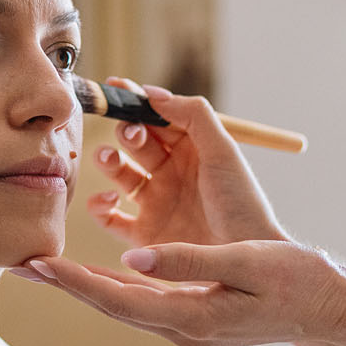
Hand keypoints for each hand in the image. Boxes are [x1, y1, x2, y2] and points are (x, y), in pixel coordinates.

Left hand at [21, 82, 345, 345]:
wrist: (327, 308)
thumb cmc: (293, 281)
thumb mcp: (244, 263)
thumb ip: (188, 262)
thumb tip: (133, 257)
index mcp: (190, 317)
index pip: (117, 298)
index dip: (74, 281)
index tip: (37, 263)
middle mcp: (180, 327)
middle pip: (108, 303)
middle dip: (63, 284)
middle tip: (18, 263)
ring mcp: (185, 325)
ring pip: (120, 302)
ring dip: (81, 284)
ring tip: (44, 265)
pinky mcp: (192, 315)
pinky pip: (140, 299)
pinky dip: (111, 283)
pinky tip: (93, 272)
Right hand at [80, 81, 287, 249]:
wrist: (246, 257)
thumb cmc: (241, 203)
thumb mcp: (223, 151)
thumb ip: (192, 115)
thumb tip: (151, 92)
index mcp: (191, 149)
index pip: (158, 117)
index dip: (137, 101)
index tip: (116, 87)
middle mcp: (170, 173)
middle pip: (135, 141)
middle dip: (126, 130)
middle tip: (131, 134)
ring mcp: (155, 202)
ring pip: (118, 173)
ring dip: (107, 160)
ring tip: (108, 159)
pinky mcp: (143, 235)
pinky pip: (109, 217)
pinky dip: (99, 206)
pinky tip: (110, 198)